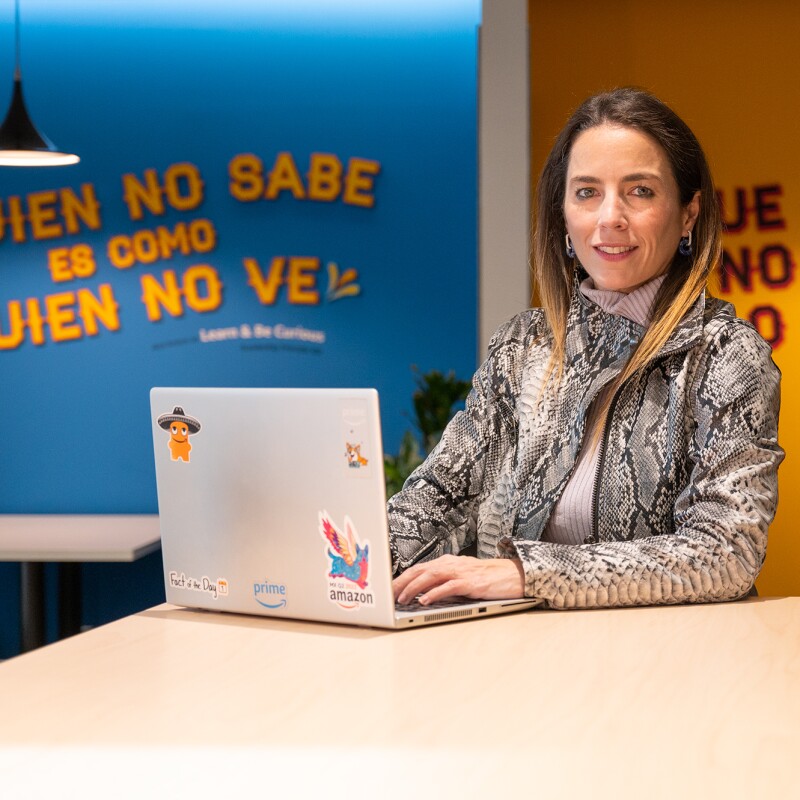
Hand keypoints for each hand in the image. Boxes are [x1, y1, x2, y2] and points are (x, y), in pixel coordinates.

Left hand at [393, 554, 524, 604]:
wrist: (513, 574)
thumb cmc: (487, 578)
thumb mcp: (461, 578)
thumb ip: (443, 582)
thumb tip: (422, 594)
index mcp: (447, 562)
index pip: (419, 568)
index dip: (402, 578)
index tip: (389, 589)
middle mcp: (451, 564)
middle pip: (420, 570)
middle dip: (401, 582)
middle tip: (388, 595)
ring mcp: (460, 572)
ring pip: (430, 576)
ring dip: (413, 588)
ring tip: (402, 599)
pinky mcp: (470, 582)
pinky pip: (448, 586)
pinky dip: (434, 593)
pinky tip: (425, 600)